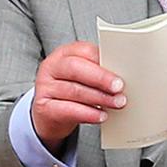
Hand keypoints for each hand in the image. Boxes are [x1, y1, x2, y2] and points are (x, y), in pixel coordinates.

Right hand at [31, 41, 125, 155]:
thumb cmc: (71, 93)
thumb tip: (123, 77)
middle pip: (75, 68)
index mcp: (63, 54)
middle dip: (100, 78)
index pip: (83, 51)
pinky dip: (87, 114)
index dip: (103, 60)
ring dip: (99, 98)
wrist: (48, 115)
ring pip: (74, 90)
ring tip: (117, 103)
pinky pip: (67, 110)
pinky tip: (101, 116)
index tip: (121, 70)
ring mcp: (45, 87)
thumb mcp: (81, 78)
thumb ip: (97, 73)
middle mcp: (51, 67)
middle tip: (119, 87)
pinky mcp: (43, 108)